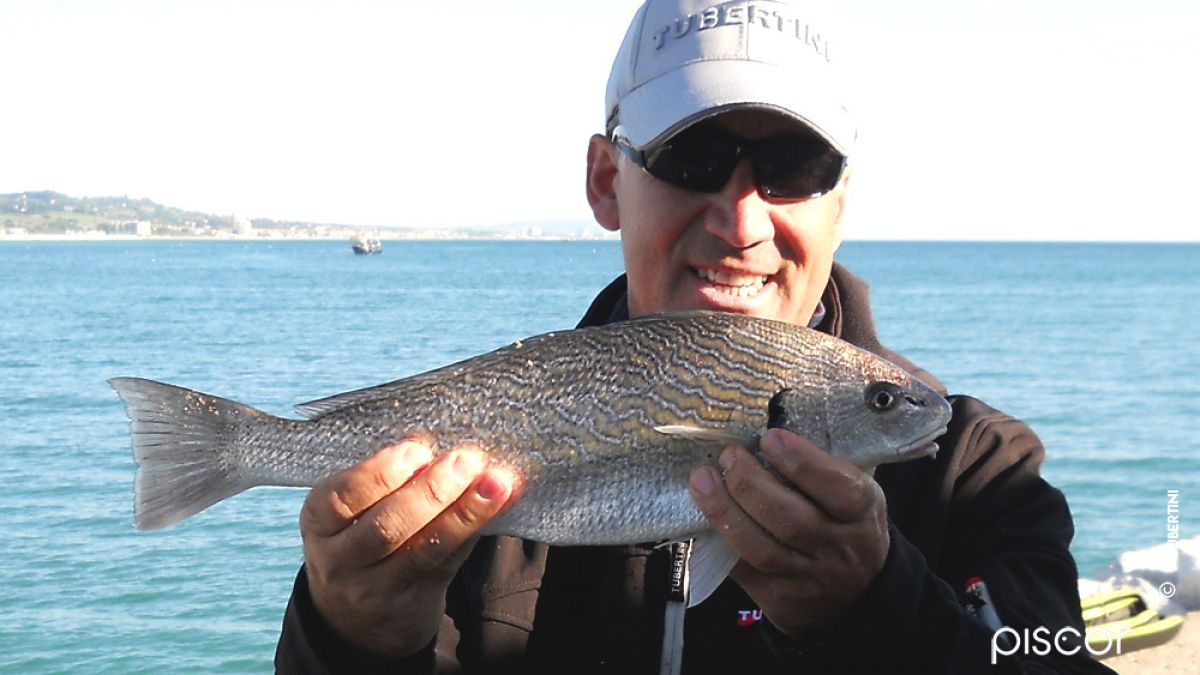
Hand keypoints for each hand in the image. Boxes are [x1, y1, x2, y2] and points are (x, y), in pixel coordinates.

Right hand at [299, 442, 516, 656]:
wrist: (357, 616)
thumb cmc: (359, 538)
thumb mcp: (350, 513)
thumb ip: (383, 481)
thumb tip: (440, 444)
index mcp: (319, 523)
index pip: (341, 498)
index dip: (380, 473)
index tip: (417, 450)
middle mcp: (339, 561)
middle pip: (386, 527)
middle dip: (431, 491)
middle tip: (465, 461)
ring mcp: (374, 589)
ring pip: (423, 551)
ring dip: (464, 513)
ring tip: (494, 483)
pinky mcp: (411, 604)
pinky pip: (447, 564)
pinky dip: (474, 532)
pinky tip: (497, 507)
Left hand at [688, 428, 888, 635]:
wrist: (858, 591)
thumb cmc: (846, 524)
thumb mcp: (853, 490)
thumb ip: (821, 464)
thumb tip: (769, 430)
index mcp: (862, 512)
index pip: (837, 488)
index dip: (801, 462)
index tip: (769, 438)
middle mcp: (838, 548)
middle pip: (790, 519)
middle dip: (750, 483)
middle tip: (728, 456)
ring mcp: (807, 577)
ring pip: (761, 548)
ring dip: (725, 512)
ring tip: (702, 480)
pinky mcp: (778, 596)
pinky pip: (741, 569)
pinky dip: (717, 541)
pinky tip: (700, 516)